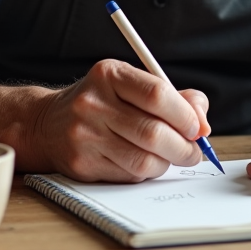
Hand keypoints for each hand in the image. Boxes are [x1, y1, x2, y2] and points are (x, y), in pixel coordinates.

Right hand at [30, 59, 210, 182]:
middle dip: (184, 147)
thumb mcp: (131, 85)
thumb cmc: (102, 102)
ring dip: (167, 163)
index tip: (198, 127)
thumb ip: (173, 97)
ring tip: (170, 157)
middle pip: (153, 132)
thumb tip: (203, 123)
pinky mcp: (81, 164)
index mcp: (109, 74)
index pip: (157, 94)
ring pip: (144, 160)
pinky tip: (144, 162)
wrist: (46, 124)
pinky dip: (146, 172)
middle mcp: (93, 103)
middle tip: (194, 151)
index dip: (185, 115)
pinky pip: (129, 175)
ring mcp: (84, 135)